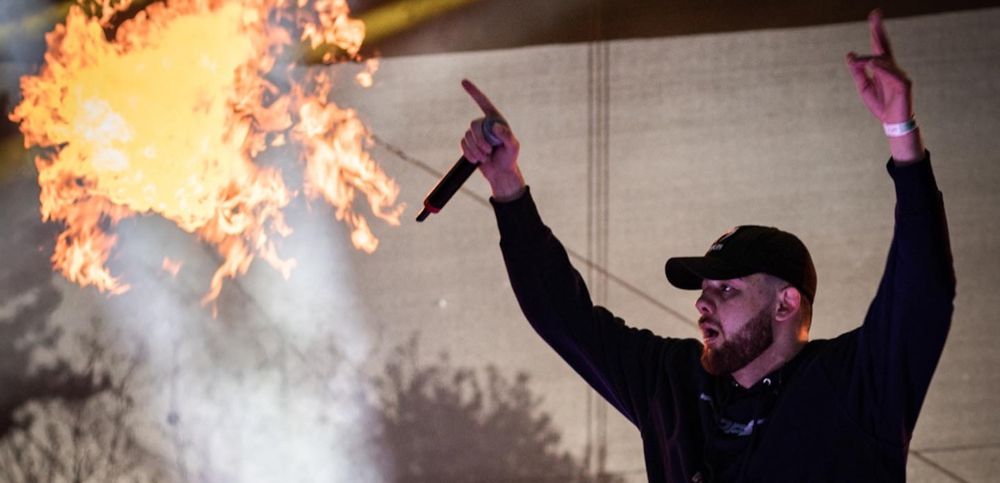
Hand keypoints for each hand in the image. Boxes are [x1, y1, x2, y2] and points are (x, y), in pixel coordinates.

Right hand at [460, 79, 524, 199]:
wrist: (500, 173)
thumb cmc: (509, 158)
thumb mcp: (513, 147)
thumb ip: (507, 136)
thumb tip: (495, 127)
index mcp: (495, 120)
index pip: (483, 102)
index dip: (473, 92)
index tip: (463, 81)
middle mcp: (484, 125)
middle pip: (473, 124)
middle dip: (479, 140)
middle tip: (488, 151)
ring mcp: (476, 135)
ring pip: (467, 136)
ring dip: (476, 149)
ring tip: (485, 157)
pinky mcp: (469, 144)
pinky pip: (463, 144)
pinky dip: (469, 153)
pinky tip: (477, 160)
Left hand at [846, 9, 924, 163]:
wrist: (891, 122)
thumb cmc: (880, 104)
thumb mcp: (863, 87)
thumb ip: (857, 72)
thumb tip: (850, 55)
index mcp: (882, 68)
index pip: (878, 46)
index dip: (876, 31)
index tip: (874, 15)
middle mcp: (892, 68)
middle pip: (884, 46)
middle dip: (878, 30)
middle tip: (875, 14)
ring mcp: (899, 75)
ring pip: (883, 61)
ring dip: (869, 59)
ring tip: (858, 61)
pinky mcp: (903, 85)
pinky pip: (891, 74)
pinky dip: (881, 69)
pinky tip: (873, 64)